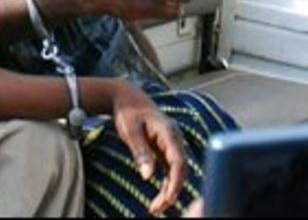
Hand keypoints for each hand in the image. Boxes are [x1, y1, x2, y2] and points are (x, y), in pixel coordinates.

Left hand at [109, 80, 187, 214]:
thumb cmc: (128, 112)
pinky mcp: (166, 150)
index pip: (178, 161)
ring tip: (155, 208)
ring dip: (169, 190)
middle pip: (180, 170)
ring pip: (177, 172)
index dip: (175, 182)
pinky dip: (166, 184)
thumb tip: (148, 176)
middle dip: (172, 191)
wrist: (127, 98)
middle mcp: (174, 139)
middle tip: (157, 208)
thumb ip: (140, 152)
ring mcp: (172, 145)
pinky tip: (159, 197)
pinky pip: (171, 170)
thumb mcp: (130, 131)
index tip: (168, 198)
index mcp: (169, 132)